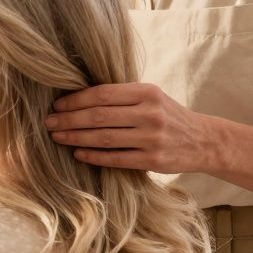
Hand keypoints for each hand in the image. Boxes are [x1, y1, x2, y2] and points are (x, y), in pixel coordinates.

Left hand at [45, 82, 214, 173]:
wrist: (204, 141)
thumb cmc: (166, 116)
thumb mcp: (150, 97)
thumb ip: (120, 96)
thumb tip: (75, 97)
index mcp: (146, 92)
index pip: (102, 94)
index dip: (75, 100)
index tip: (57, 105)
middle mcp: (150, 113)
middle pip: (98, 116)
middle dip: (68, 119)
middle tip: (48, 122)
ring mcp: (152, 138)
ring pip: (103, 138)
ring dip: (75, 138)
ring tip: (57, 137)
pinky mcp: (153, 160)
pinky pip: (115, 158)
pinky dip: (93, 156)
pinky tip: (77, 153)